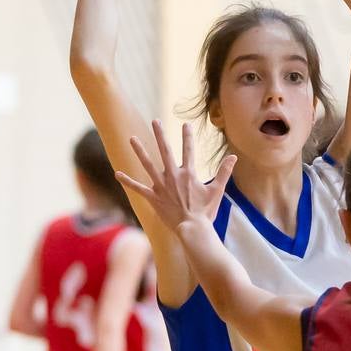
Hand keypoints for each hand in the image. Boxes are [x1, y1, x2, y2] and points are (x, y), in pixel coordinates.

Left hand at [116, 121, 236, 230]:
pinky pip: (138, 188)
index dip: (188, 136)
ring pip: (148, 164)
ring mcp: (161, 186)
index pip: (189, 150)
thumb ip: (224, 172)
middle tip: (155, 121)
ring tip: (132, 138)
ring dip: (139, 150)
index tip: (186, 124)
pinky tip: (117, 174)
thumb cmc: (206, 211)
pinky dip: (128, 181)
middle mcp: (173, 176)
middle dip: (160, 135)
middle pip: (165, 151)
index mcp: (189, 174)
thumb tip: (233, 156)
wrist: (192, 228)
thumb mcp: (218, 190)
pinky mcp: (153, 197)